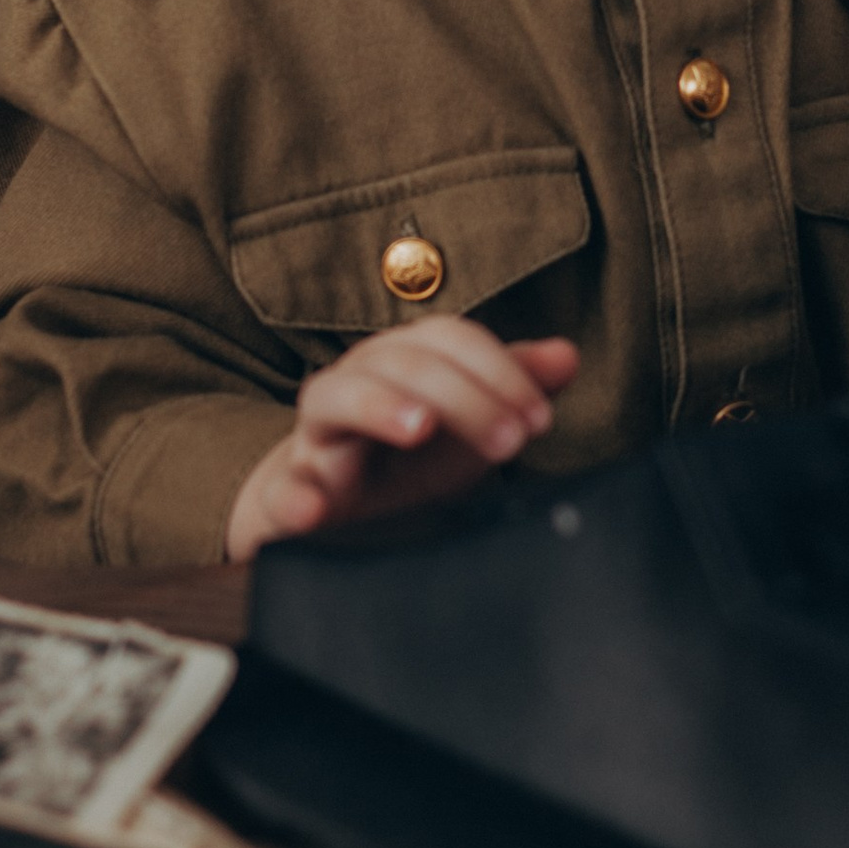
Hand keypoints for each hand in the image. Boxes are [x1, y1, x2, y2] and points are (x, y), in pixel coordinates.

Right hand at [226, 318, 580, 562]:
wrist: (333, 509)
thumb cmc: (406, 458)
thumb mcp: (467, 423)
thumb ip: (512, 386)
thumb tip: (567, 356)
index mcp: (399, 361)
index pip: (446, 339)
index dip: (497, 370)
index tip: (539, 419)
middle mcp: (354, 384)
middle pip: (398, 363)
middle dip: (461, 396)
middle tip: (510, 441)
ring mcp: (317, 438)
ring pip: (331, 399)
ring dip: (376, 406)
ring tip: (418, 427)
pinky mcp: (289, 494)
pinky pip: (281, 490)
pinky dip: (292, 495)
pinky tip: (312, 508)